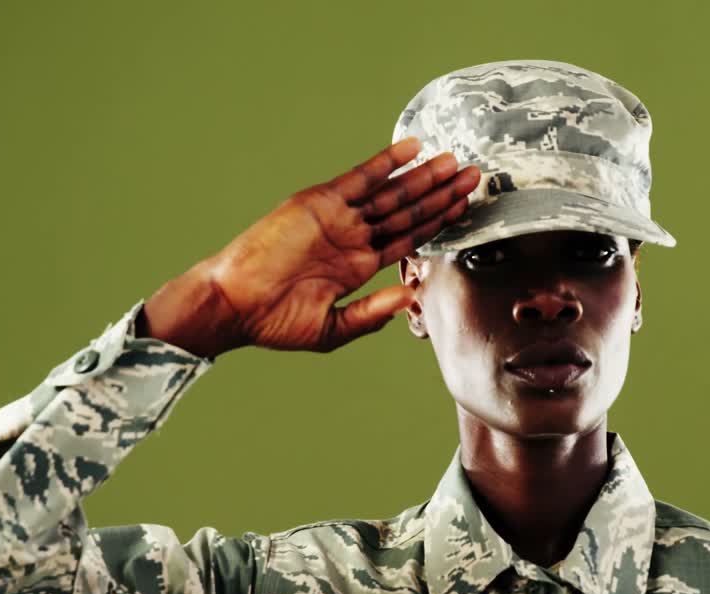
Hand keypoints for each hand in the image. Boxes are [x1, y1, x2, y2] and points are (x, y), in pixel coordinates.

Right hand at [195, 136, 478, 352]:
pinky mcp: (320, 202)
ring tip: (454, 162)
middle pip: (407, 211)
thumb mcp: (333, 328)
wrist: (235, 303)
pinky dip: (386, 162)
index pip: (408, 239)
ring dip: (423, 177)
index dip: (437, 224)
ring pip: (390, 192)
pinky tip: (413, 149)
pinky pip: (360, 177)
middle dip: (441, 195)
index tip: (466, 210)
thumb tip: (412, 297)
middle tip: (474, 177)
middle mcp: (351, 237)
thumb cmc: (274, 322)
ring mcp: (337, 217)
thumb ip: (373, 313)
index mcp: (356, 265)